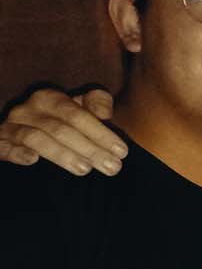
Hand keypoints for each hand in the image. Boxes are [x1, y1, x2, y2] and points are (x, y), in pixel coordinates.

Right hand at [0, 87, 123, 175]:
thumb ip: (96, 103)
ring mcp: (10, 127)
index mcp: (49, 98)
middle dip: (89, 149)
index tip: (122, 151)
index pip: (78, 114)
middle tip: (112, 167)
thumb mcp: (79, 108)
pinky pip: (4, 147)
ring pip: (36, 138)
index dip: (101, 133)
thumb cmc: (60, 122)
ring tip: (85, 169)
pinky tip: (33, 160)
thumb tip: (105, 113)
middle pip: (61, 129)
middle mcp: (27, 110)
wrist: (26, 132)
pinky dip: (17, 153)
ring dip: (62, 154)